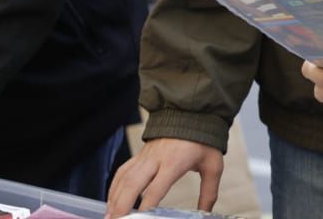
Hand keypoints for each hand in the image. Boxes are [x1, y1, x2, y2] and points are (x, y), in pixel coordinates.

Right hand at [105, 137, 222, 217]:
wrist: (193, 114)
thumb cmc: (203, 140)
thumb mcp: (213, 166)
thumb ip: (209, 192)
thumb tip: (205, 213)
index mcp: (174, 162)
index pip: (156, 188)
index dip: (146, 205)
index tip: (139, 218)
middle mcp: (156, 159)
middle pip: (133, 183)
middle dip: (122, 205)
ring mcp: (145, 156)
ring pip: (124, 178)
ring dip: (114, 198)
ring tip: (109, 216)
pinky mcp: (140, 155)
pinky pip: (122, 171)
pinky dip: (114, 187)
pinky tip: (111, 201)